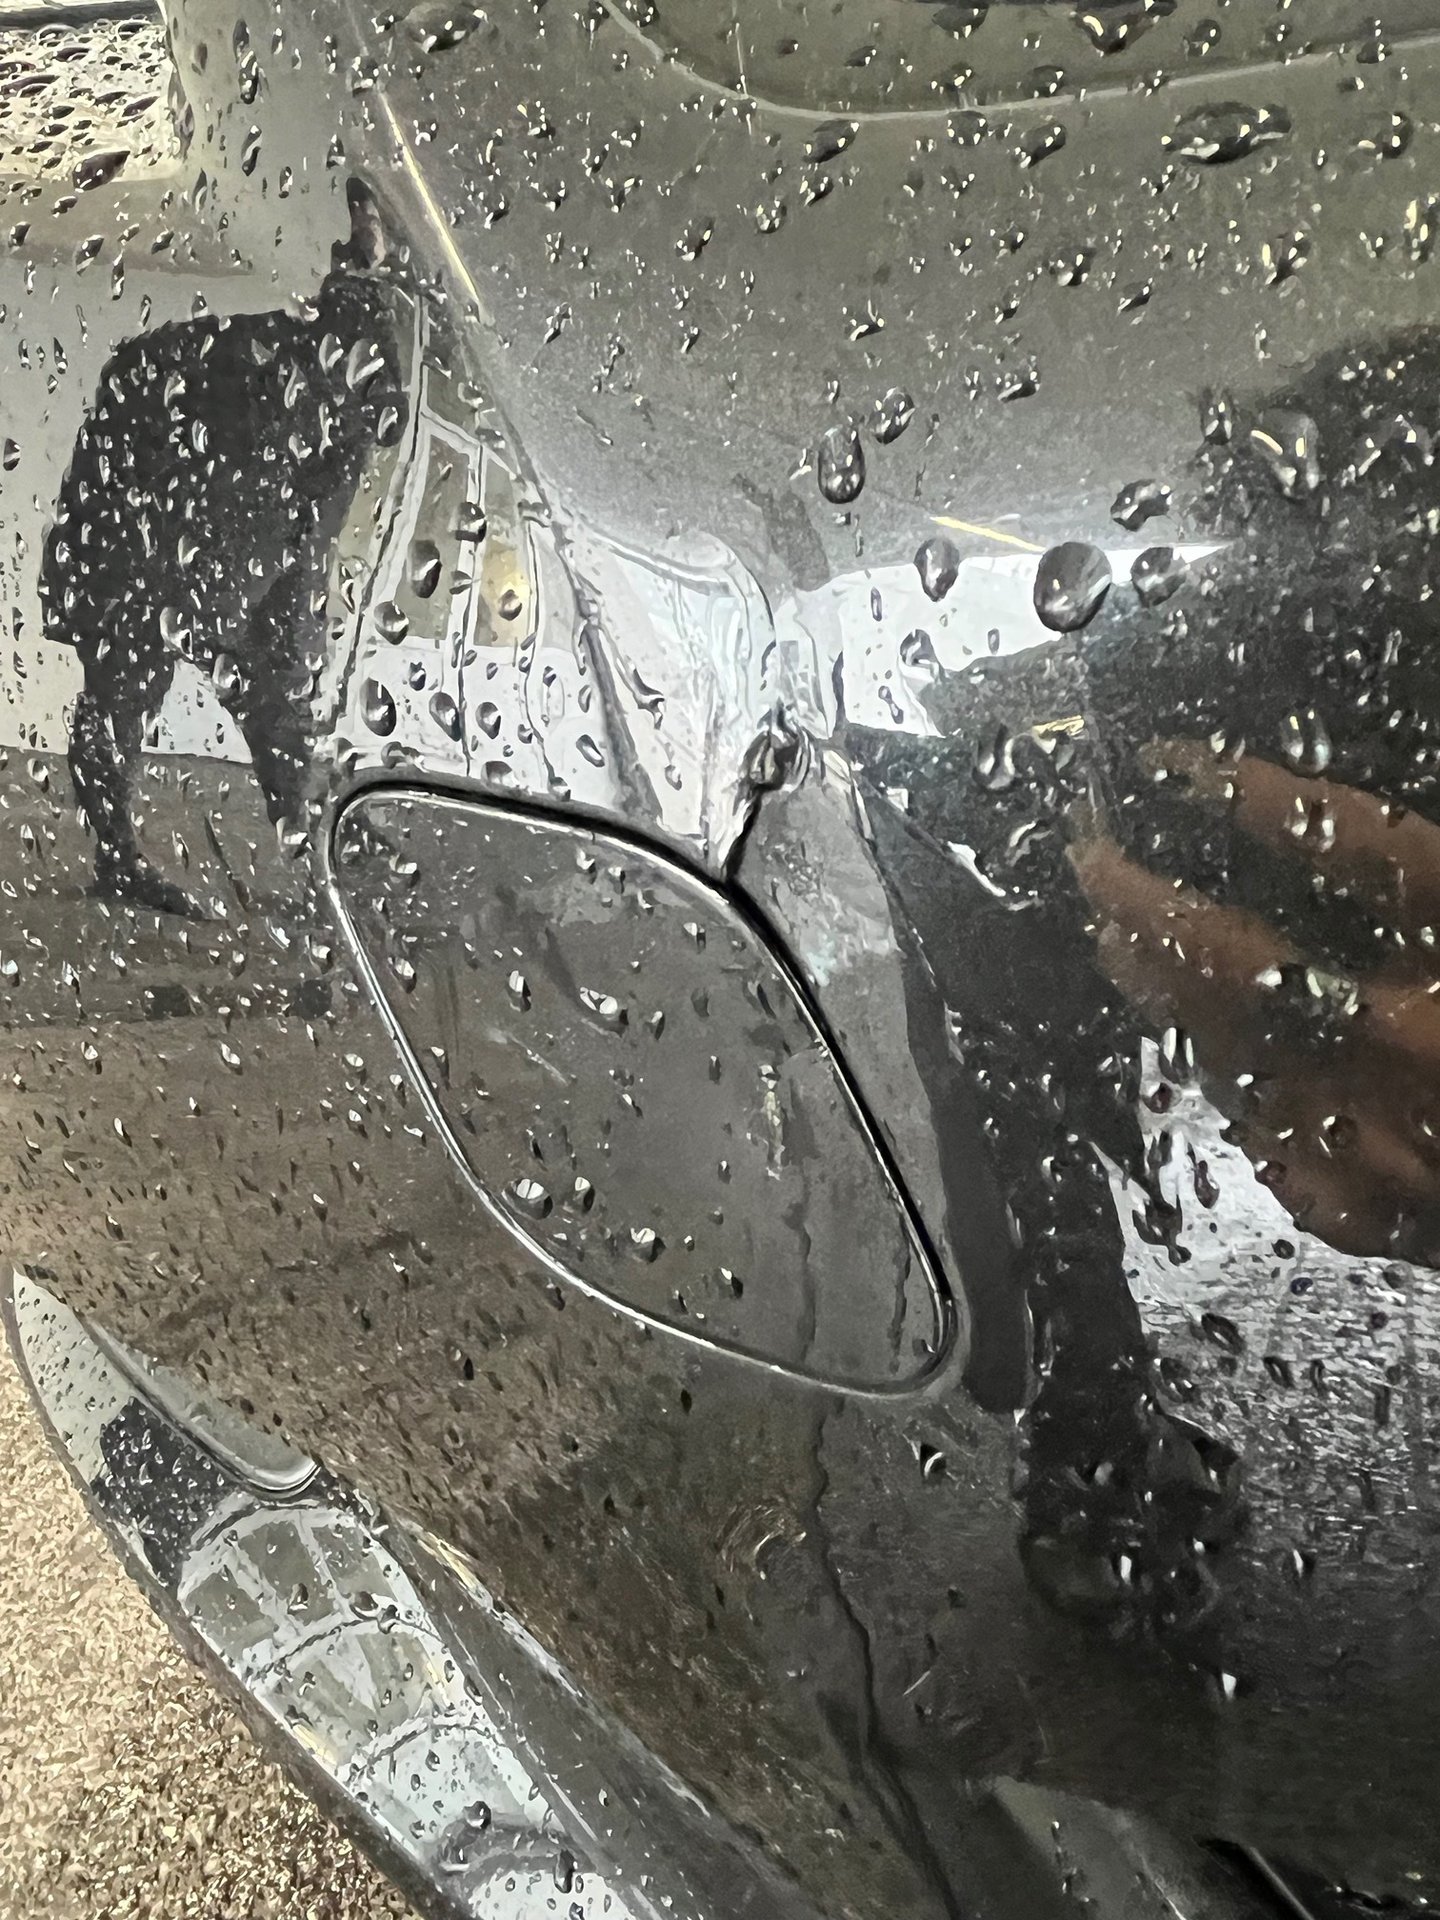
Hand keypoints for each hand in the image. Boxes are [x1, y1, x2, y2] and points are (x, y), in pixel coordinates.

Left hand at [1070, 741, 1439, 1262]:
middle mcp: (1413, 1052)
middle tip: (1093, 857)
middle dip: (1149, 904)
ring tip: (1116, 940)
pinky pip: (1262, 1132)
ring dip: (1164, 990)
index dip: (1250, 795)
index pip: (1347, 847)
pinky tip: (1203, 1049)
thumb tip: (1329, 827)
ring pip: (1229, 1048)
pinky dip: (1228, 1080)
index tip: (1174, 764)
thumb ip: (1419, 886)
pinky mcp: (1362, 1215)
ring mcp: (1377, 1145)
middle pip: (1241, 961)